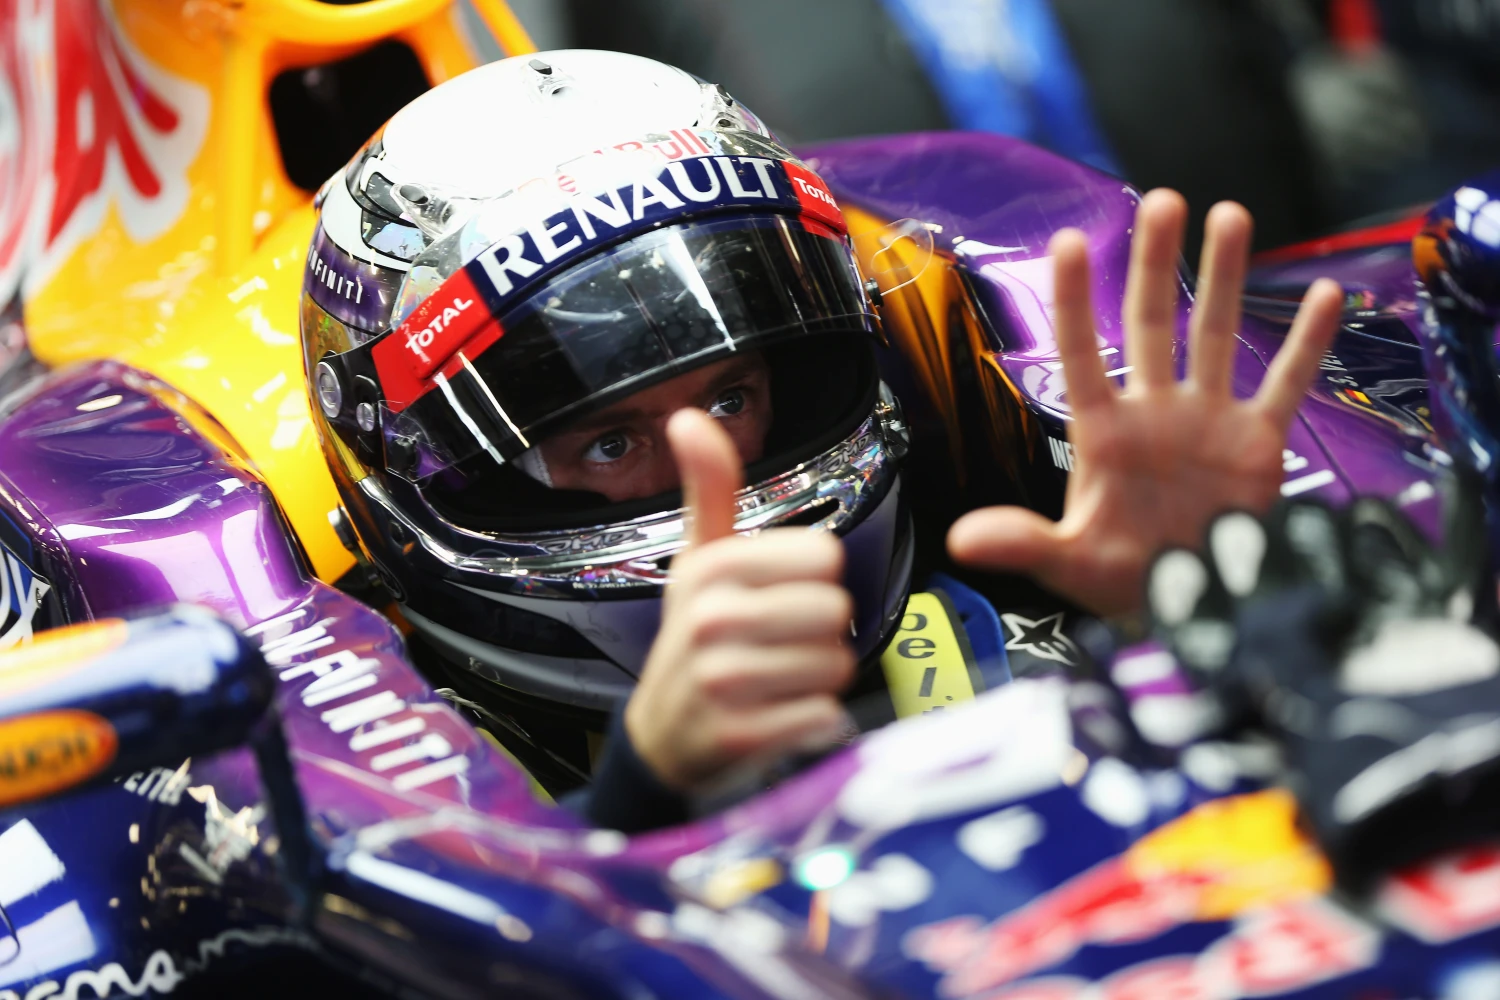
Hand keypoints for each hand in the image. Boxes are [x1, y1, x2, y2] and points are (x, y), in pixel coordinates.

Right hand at [624, 409, 854, 792]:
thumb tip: (687, 417)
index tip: (776, 595)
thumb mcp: (699, 559)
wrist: (663, 734)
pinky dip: (813, 718)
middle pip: (835, 610)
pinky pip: (824, 713)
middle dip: (821, 632)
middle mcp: (711, 620)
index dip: (813, 579)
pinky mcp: (742, 736)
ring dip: (819, 677)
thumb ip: (709, 489)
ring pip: (836, 664)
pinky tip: (779, 714)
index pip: (825, 557)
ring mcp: (723, 681)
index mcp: (710, 568)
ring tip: (778, 679)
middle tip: (780, 644)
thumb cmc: (694, 638)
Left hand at [948, 190, 1344, 615]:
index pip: (1082, 353)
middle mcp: (1154, 412)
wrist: (1188, 608)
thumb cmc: (1121, 582)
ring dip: (1223, 277)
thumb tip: (961, 540)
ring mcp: (1207, 420)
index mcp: (1104, 433)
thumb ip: (1023, 542)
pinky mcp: (1256, 442)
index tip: (1070, 240)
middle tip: (1163, 201)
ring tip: (1229, 214)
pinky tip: (1324, 295)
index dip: (1076, 300)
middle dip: (1157, 263)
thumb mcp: (1069, 563)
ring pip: (1214, 334)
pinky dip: (1305, 343)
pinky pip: (1284, 383)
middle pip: (1153, 322)